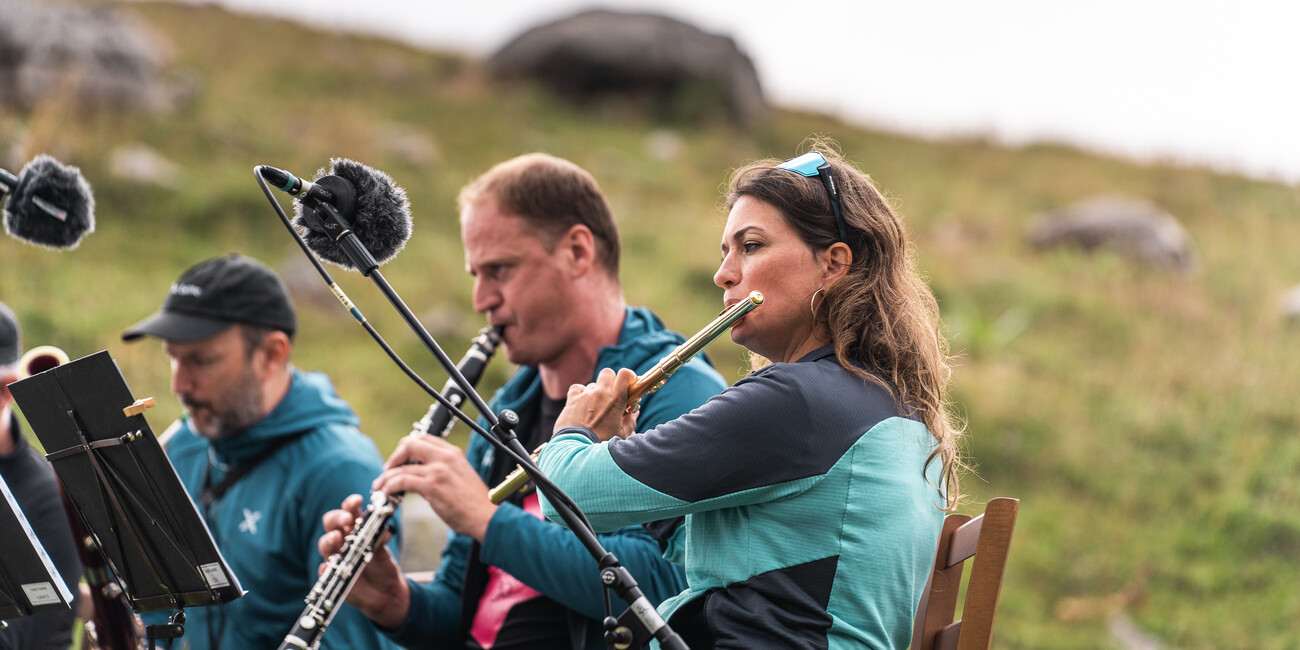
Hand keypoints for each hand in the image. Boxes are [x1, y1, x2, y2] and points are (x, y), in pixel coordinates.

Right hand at [318, 495, 409, 629]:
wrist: (384, 592)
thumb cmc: (383, 566)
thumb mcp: (384, 553)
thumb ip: (380, 541)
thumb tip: (384, 531)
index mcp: (355, 529)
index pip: (348, 511)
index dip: (350, 504)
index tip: (358, 500)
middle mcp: (342, 541)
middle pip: (330, 524)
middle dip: (337, 518)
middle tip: (347, 519)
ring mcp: (335, 558)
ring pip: (324, 545)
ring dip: (329, 539)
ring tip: (337, 537)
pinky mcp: (331, 576)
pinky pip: (323, 572)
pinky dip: (324, 569)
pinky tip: (326, 568)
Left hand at [373, 435, 496, 541]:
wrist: (486, 516)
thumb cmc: (475, 503)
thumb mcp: (461, 476)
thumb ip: (443, 470)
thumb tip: (421, 475)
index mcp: (453, 453)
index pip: (423, 439)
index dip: (407, 448)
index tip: (400, 460)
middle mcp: (445, 457)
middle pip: (409, 444)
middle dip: (394, 457)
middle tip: (387, 470)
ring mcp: (438, 470)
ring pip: (401, 466)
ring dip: (386, 477)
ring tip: (380, 486)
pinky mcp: (431, 486)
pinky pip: (401, 481)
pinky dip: (389, 486)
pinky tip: (387, 493)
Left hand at [555, 367, 638, 440]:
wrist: (577, 447)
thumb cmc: (601, 443)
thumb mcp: (621, 434)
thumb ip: (630, 421)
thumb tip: (634, 413)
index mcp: (616, 399)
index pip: (625, 374)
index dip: (629, 377)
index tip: (629, 386)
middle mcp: (600, 393)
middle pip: (608, 373)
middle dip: (611, 381)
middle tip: (612, 395)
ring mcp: (585, 395)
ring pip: (593, 384)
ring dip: (596, 392)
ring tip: (595, 408)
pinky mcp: (572, 399)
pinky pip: (577, 388)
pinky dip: (580, 393)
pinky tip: (582, 403)